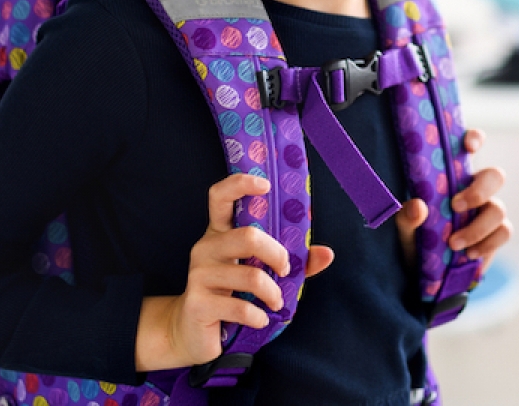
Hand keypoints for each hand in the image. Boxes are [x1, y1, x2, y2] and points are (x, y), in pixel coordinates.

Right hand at [136, 174, 333, 370]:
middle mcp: (206, 248)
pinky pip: (240, 307)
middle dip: (277, 255)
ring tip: (276, 303)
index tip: (266, 185)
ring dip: (272, 293)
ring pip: (250, 276)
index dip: (241, 184)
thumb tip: (327, 253)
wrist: (192, 333)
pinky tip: (260, 319)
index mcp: (220, 233)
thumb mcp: (262, 273)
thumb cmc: (231, 296)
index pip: (220, 196)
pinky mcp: (198, 303)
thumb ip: (295, 262)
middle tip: (286, 271)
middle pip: (248, 237)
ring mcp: (198, 275)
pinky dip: (259, 316)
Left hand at [395, 129, 511, 269]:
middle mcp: (473, 189)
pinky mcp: (495, 234)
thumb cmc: (414, 240)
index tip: (469, 145)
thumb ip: (406, 218)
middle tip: (455, 205)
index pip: (468, 147)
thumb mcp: (403, 229)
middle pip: (494, 176)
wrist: (425, 274)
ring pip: (499, 209)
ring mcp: (486, 211)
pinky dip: (487, 243)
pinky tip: (468, 254)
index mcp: (450, 176)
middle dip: (479, 190)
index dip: (475, 139)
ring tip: (453, 243)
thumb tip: (418, 206)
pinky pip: (504, 232)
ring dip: (477, 227)